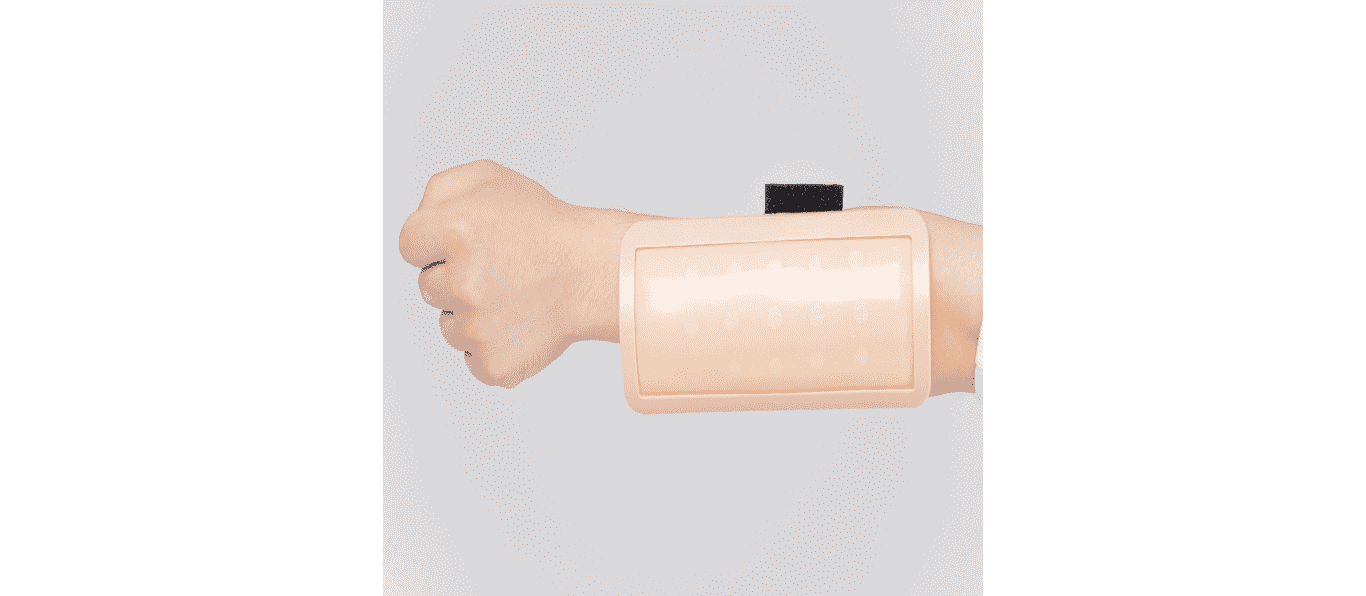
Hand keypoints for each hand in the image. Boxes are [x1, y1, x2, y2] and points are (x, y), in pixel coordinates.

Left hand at [399, 160, 651, 387]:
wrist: (594, 272)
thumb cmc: (545, 226)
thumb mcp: (492, 179)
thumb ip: (438, 190)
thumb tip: (417, 221)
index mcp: (454, 229)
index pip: (408, 246)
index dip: (435, 244)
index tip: (465, 244)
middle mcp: (461, 281)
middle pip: (427, 287)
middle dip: (455, 277)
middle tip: (498, 267)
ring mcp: (477, 327)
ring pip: (448, 326)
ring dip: (471, 313)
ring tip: (511, 295)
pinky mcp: (493, 362)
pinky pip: (472, 359)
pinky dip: (491, 346)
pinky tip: (517, 323)